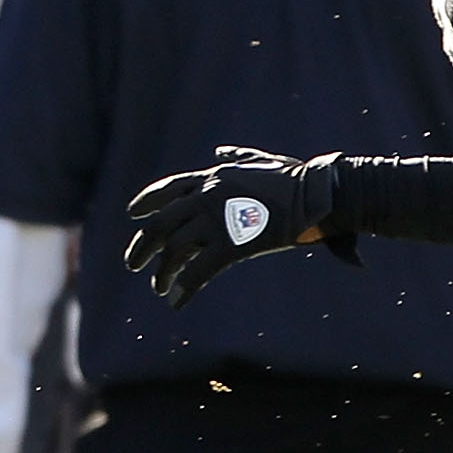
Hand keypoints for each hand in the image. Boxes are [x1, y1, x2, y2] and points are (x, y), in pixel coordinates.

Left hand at [123, 146, 351, 306]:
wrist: (320, 193)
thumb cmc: (296, 178)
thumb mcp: (260, 161)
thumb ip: (236, 157)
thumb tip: (220, 150)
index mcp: (211, 177)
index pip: (167, 189)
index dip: (146, 202)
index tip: (133, 215)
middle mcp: (207, 196)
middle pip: (161, 224)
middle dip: (142, 246)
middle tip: (132, 264)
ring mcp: (218, 220)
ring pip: (175, 251)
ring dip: (163, 273)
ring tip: (159, 288)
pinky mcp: (233, 245)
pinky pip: (198, 272)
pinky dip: (184, 288)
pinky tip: (177, 302)